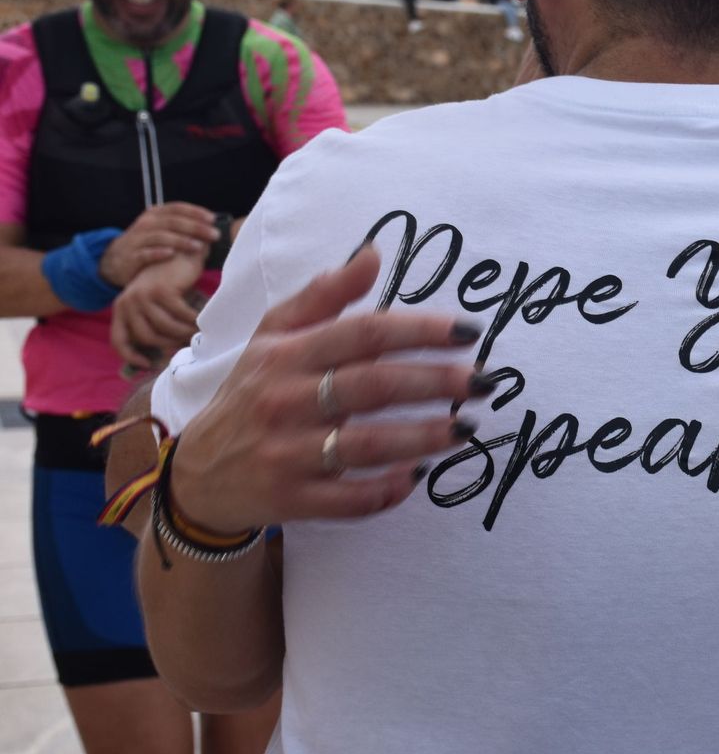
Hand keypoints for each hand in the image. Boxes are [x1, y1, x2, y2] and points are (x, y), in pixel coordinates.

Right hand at [99, 202, 218, 286]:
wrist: (116, 260)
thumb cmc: (148, 244)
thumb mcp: (161, 230)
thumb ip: (182, 227)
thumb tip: (212, 228)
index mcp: (155, 214)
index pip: (177, 208)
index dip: (195, 212)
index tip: (212, 219)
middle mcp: (146, 224)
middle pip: (173, 222)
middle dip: (195, 227)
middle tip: (214, 235)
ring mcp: (137, 239)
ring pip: (160, 236)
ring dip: (181, 240)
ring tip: (198, 246)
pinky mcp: (132, 257)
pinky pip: (145, 253)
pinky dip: (158, 252)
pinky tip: (172, 254)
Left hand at [111, 252, 205, 370]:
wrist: (179, 254)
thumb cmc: (170, 284)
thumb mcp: (154, 306)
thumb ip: (151, 325)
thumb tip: (162, 356)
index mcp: (121, 308)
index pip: (118, 340)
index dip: (131, 356)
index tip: (148, 364)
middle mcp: (127, 302)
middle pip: (146, 336)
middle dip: (168, 343)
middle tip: (185, 343)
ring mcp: (143, 295)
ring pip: (164, 327)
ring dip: (183, 333)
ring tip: (196, 332)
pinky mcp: (162, 291)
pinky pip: (179, 315)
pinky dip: (192, 320)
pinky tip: (201, 320)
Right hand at [167, 247, 490, 535]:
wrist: (198, 474)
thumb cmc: (251, 393)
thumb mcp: (273, 335)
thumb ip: (324, 295)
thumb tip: (374, 253)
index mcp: (286, 355)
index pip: (363, 333)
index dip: (420, 330)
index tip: (469, 331)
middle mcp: (284, 401)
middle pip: (373, 386)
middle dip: (436, 382)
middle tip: (484, 381)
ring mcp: (287, 454)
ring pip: (366, 444)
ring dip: (424, 436)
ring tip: (468, 426)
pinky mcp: (291, 500)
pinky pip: (349, 499)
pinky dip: (387, 489)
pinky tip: (419, 475)